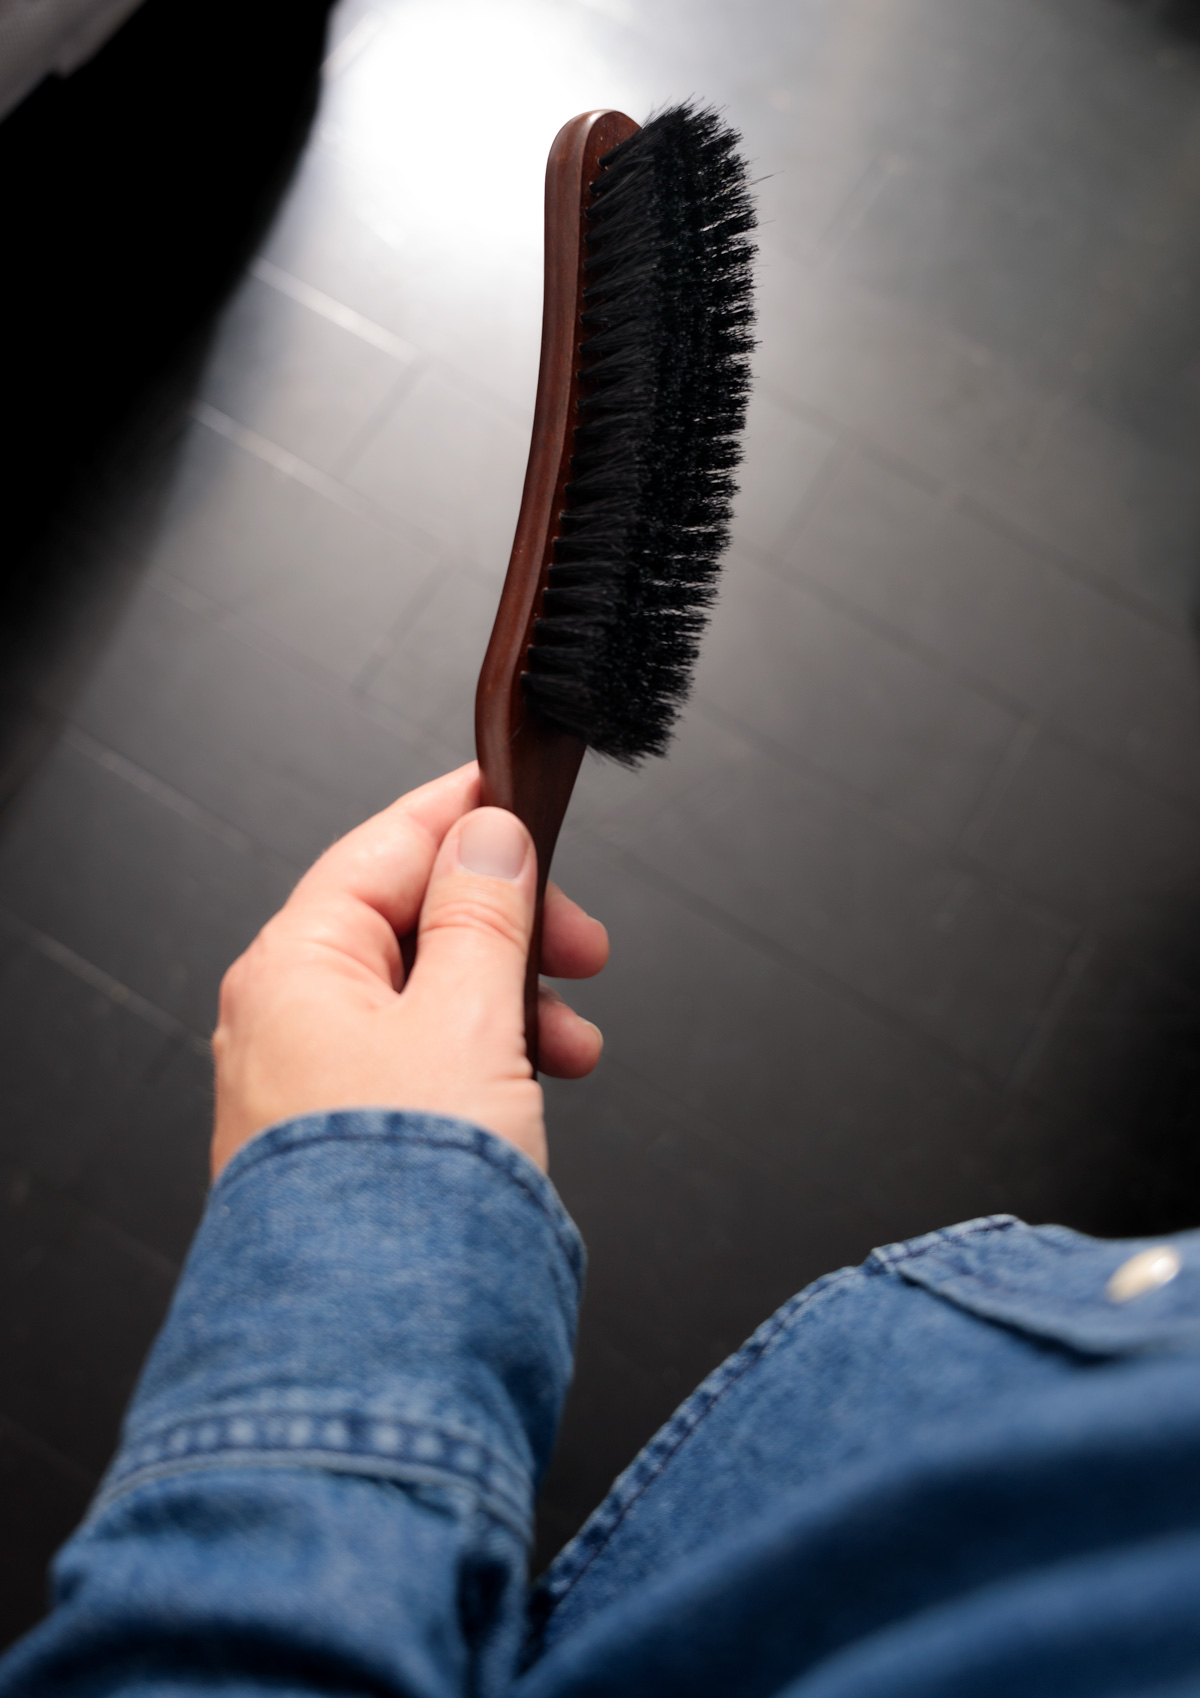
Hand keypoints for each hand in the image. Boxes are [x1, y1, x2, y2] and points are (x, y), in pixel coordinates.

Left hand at [211, 763, 606, 1177]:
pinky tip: (533, 1085)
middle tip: (584, 947)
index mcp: (296, 964)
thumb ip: (483, 913)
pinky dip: (482, 1057)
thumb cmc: (401, 1193)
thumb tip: (487, 834)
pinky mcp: (342, 1138)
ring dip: (509, 1002)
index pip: (383, 847)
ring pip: (425, 997)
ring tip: (571, 1047)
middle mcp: (286, 1015)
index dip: (463, 817)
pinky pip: (417, 1061)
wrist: (370, 1349)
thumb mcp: (466, 1019)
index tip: (522, 796)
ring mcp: (308, 1081)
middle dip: (509, 931)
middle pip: (410, 923)